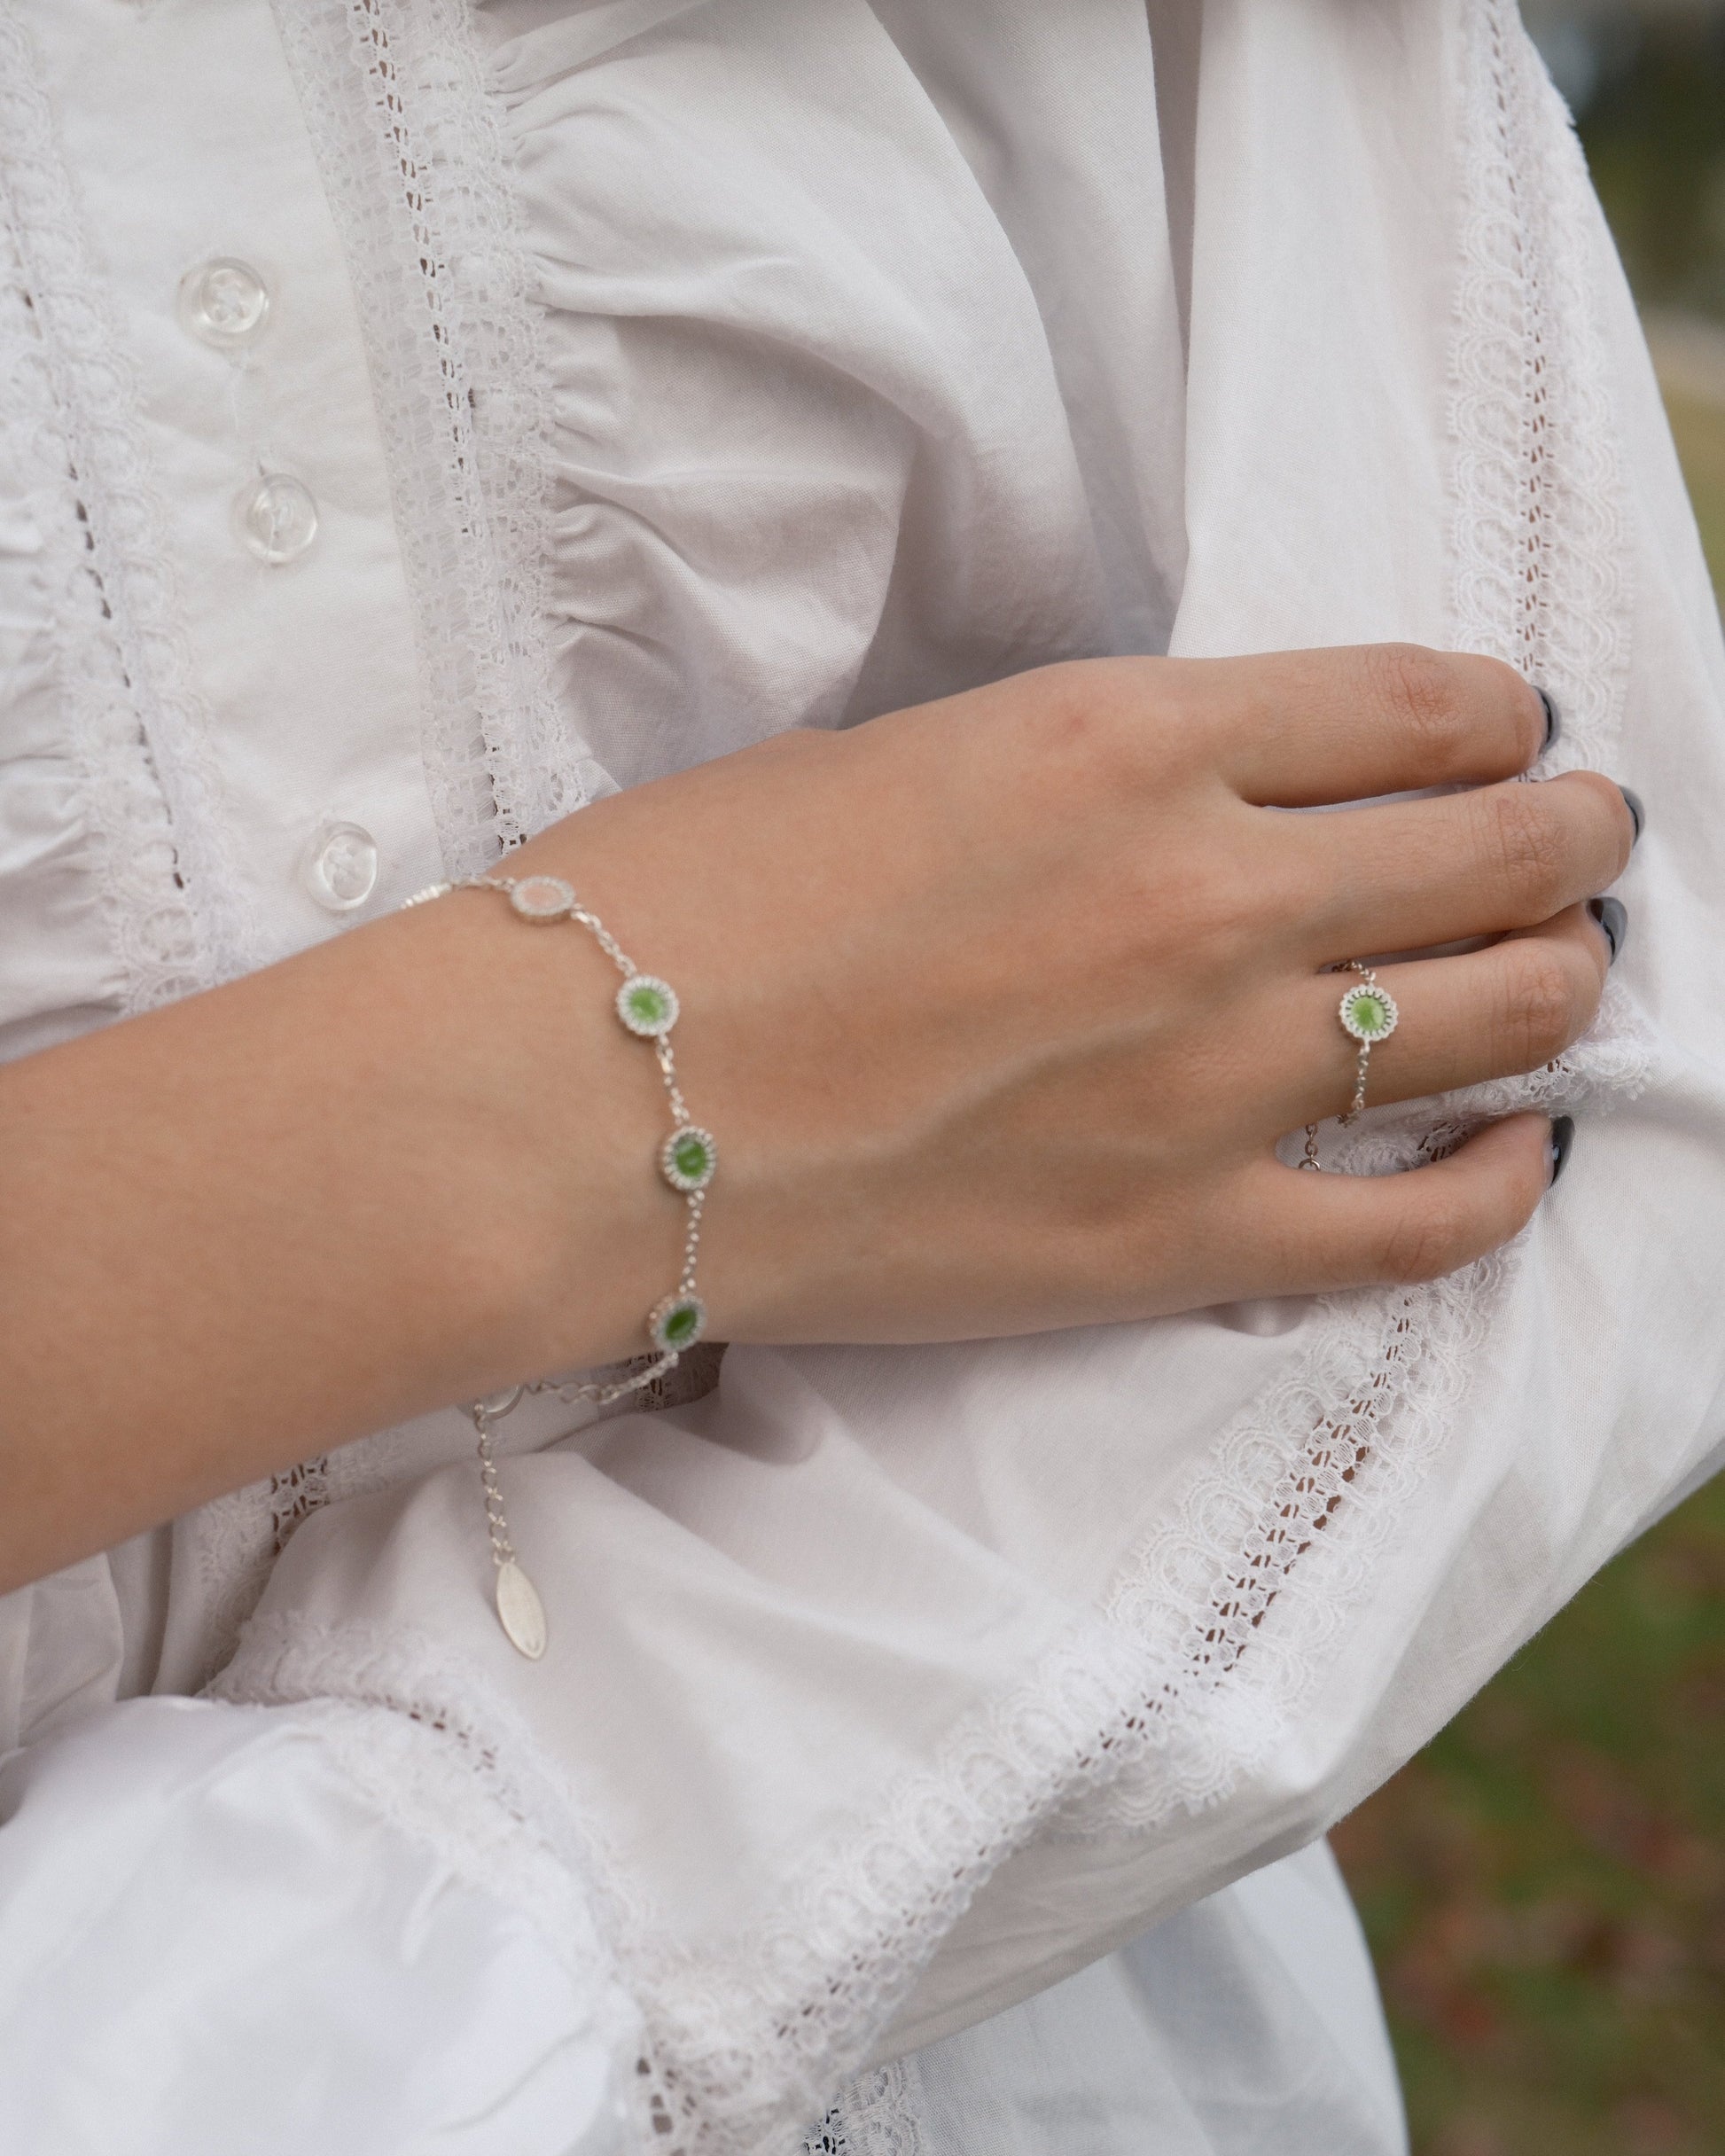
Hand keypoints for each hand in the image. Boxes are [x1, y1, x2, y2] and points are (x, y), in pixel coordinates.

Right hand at [0, 643, 1634, 1583]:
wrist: (574, 1107)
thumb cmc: (686, 903)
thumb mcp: (909, 750)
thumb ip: (1093, 761)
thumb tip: (1207, 785)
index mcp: (1128, 738)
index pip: (1420, 705)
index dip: (1501, 715)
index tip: (1510, 733)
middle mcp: (1208, 896)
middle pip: (1500, 852)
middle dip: (1572, 835)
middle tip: (1585, 840)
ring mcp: (1210, 1081)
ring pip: (1498, 1018)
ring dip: (1561, 981)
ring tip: (1565, 969)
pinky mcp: (1174, 1240)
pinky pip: (1419, 1226)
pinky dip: (1502, 1185)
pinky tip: (1522, 1156)